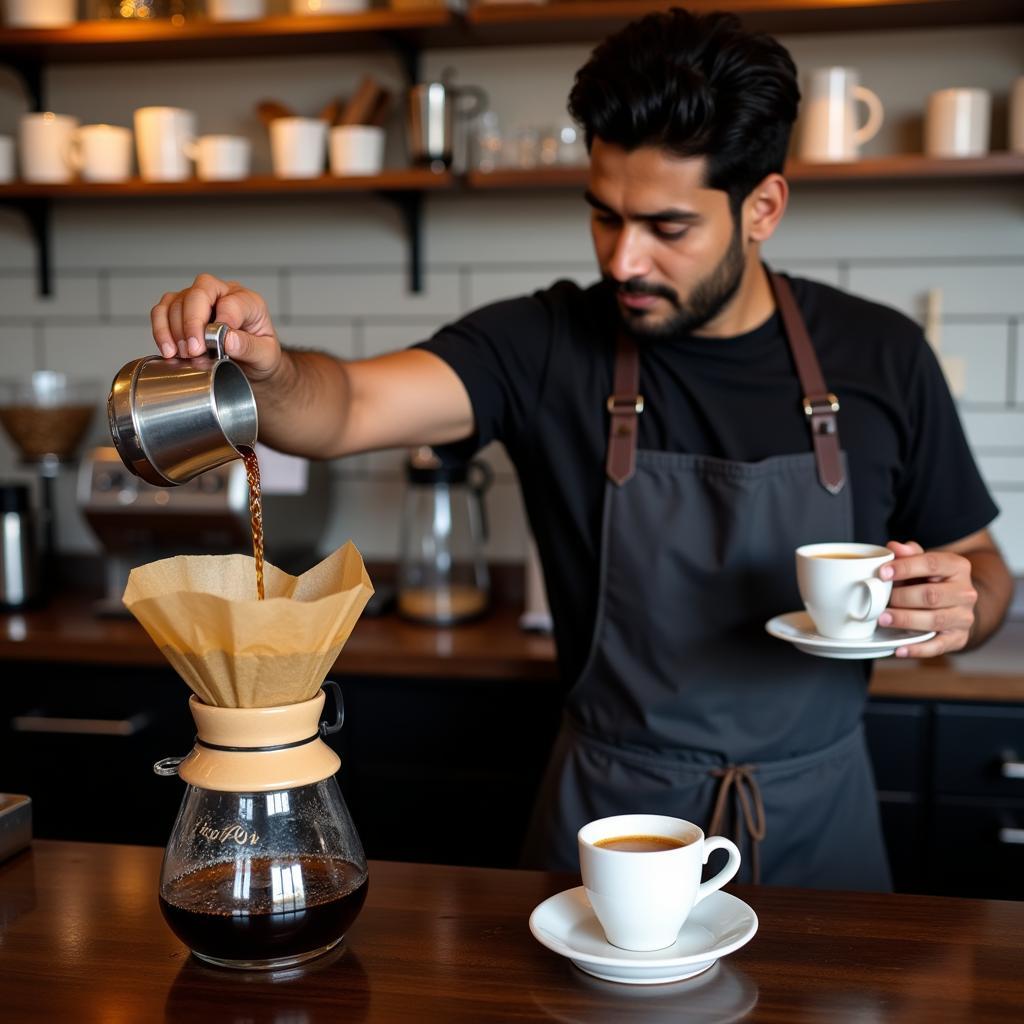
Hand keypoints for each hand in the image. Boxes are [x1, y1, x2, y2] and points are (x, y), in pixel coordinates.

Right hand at [150, 273, 282, 381]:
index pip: (231, 301)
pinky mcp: (180, 311)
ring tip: (183, 355)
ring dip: (175, 330)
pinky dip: (160, 331)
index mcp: (248, 301)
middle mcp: (222, 294)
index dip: (222, 320)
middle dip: (192, 323)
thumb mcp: (265, 356)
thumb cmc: (259, 356)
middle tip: (194, 351)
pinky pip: (161, 312)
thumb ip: (250, 347)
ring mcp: (199, 300)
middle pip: (199, 293)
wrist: (251, 366)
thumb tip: (228, 339)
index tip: (218, 344)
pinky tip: (168, 351)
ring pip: (176, 301)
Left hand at [877, 540, 976, 657]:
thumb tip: (894, 547)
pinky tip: (899, 649)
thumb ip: (909, 554)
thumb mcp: (922, 562)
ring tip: (883, 619)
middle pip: (932, 595)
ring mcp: (963, 617)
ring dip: (906, 620)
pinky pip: (938, 646)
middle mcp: (965, 592)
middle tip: (880, 601)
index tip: (882, 573)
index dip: (905, 568)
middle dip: (902, 598)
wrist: (954, 602)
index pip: (931, 564)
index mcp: (957, 567)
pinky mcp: (958, 638)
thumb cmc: (930, 579)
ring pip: (935, 620)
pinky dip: (918, 649)